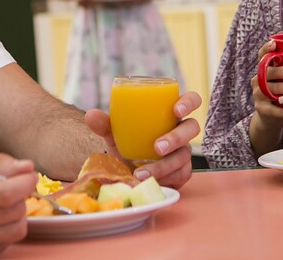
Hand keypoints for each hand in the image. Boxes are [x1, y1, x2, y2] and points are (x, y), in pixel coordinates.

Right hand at [0, 154, 35, 257]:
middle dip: (20, 197)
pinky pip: (7, 243)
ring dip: (17, 215)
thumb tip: (27, 167)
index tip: (30, 177)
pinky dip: (8, 230)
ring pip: (17, 229)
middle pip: (15, 210)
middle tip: (10, 190)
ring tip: (3, 207)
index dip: (26, 183)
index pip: (6, 193)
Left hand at [83, 91, 201, 189]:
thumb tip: (90, 115)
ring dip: (164, 166)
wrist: (126, 169)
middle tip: (157, 147)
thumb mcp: (116, 134)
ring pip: (184, 156)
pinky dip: (165, 178)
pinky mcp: (182, 171)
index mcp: (169, 114)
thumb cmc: (128, 143)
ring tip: (141, 173)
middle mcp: (181, 131)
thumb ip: (105, 124)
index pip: (191, 100)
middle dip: (176, 138)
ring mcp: (183, 151)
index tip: (176, 110)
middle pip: (192, 128)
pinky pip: (181, 174)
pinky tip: (151, 181)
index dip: (189, 102)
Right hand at [249, 39, 282, 127]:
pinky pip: (271, 109)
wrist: (272, 116)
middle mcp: (259, 79)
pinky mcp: (261, 109)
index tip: (274, 44)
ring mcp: (258, 94)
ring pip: (266, 90)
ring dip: (279, 88)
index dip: (266, 49)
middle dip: (277, 71)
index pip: (262, 55)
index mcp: (266, 69)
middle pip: (264, 72)